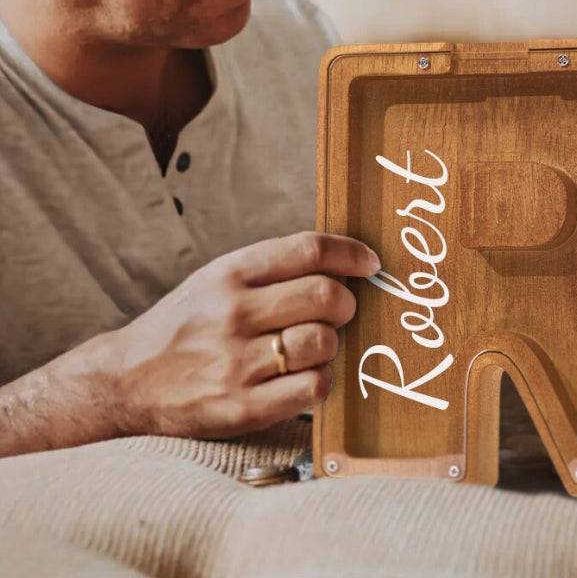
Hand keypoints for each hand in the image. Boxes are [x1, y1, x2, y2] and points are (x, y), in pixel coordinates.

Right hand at [108, 231, 379, 437]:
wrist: (126, 381)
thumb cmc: (186, 324)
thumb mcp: (218, 278)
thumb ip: (273, 268)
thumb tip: (344, 262)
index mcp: (230, 273)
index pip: (309, 249)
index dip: (351, 253)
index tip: (370, 263)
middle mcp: (233, 313)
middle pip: (325, 296)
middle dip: (346, 303)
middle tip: (339, 311)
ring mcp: (236, 362)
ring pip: (324, 342)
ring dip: (332, 343)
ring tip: (316, 345)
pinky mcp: (242, 408)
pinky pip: (313, 388)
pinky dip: (321, 380)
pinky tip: (305, 375)